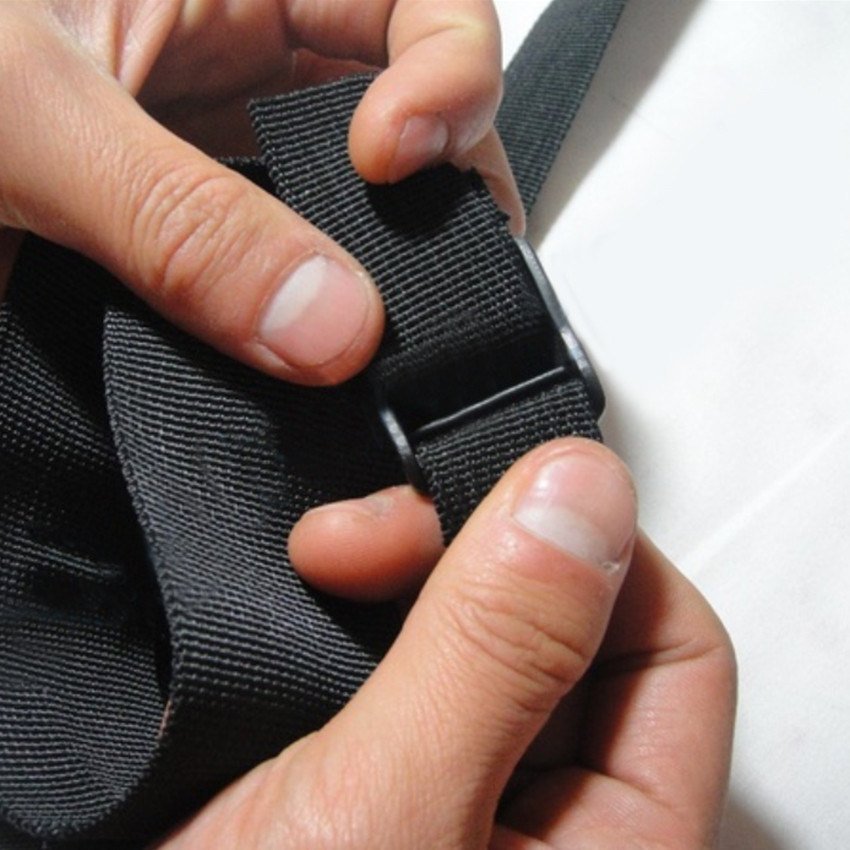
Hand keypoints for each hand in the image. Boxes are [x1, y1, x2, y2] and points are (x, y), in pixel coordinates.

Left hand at [0, 0, 520, 383]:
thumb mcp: (19, 107)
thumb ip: (179, 219)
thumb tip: (329, 325)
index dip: (448, 69)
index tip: (393, 155)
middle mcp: (240, 58)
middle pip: (413, 114)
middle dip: (444, 194)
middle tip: (429, 274)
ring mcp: (222, 156)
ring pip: (355, 213)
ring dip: (378, 275)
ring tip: (376, 332)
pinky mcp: (189, 235)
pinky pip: (283, 279)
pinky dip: (304, 324)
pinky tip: (302, 358)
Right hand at [155, 438, 734, 848]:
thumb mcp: (388, 818)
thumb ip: (496, 652)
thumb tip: (582, 493)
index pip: (674, 648)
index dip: (600, 555)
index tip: (503, 501)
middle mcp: (546, 826)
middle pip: (576, 622)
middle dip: (478, 546)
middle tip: (381, 533)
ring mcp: (458, 786)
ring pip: (482, 619)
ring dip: (408, 563)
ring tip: (325, 556)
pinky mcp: (381, 762)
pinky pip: (401, 641)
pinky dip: (355, 595)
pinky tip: (308, 591)